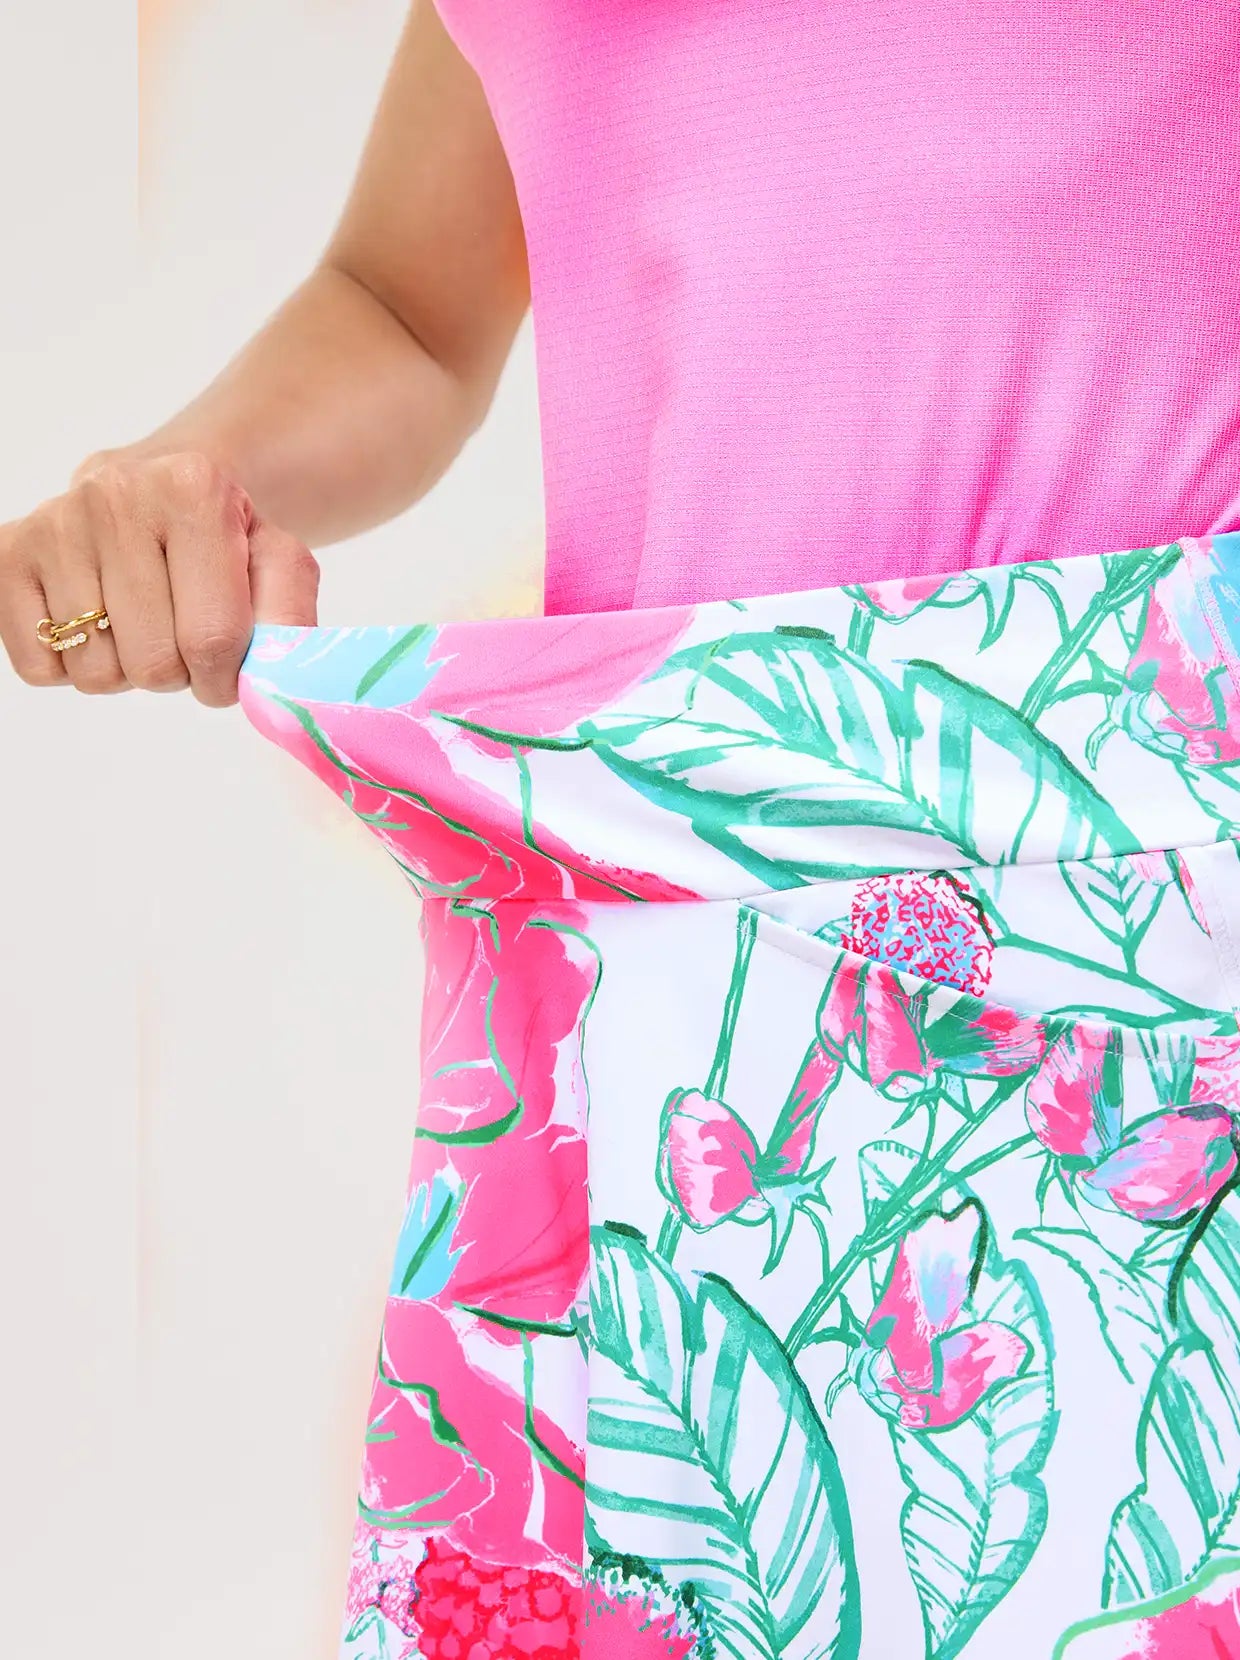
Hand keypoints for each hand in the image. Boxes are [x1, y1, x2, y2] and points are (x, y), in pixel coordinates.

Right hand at [0, 450, 319, 705]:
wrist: (165, 490)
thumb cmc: (225, 538)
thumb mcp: (279, 563)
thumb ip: (290, 618)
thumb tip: (273, 682)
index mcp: (193, 489)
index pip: (212, 639)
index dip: (225, 677)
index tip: (228, 665)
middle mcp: (114, 496)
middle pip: (153, 664)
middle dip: (179, 672)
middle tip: (183, 632)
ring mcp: (54, 523)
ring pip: (96, 672)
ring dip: (127, 669)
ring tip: (141, 621)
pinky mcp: (10, 555)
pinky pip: (41, 667)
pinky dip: (73, 665)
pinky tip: (96, 621)